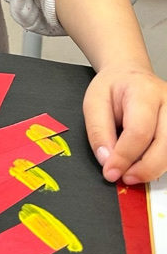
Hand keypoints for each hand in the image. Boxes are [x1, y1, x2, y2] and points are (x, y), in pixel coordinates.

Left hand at [83, 64, 166, 183]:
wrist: (129, 75)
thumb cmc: (112, 88)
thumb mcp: (94, 103)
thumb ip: (98, 132)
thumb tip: (107, 161)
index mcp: (144, 92)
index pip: (139, 131)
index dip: (124, 156)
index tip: (110, 172)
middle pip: (164, 145)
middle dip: (144, 168)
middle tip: (123, 178)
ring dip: (152, 169)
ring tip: (131, 173)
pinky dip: (159, 164)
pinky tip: (143, 165)